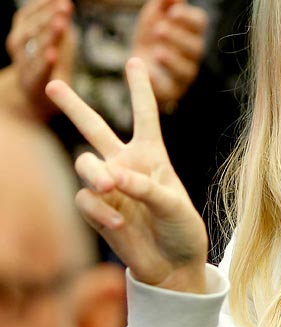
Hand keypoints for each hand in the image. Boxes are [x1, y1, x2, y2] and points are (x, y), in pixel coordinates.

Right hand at [5, 0, 74, 120]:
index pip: (30, 11)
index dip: (44, 1)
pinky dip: (45, 63)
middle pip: (31, 26)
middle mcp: (19, 45)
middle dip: (48, 14)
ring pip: (34, 47)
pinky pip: (38, 72)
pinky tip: (55, 55)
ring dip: (48, 34)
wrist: (33, 96)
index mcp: (23, 29)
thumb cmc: (46, 55)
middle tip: (66, 3)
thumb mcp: (50, 26)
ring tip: (63, 24)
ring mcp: (24, 64)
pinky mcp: (34, 84)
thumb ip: (47, 0)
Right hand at [46, 56, 208, 291]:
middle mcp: (126, 165)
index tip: (134, 61)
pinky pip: (86, 200)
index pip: (145, 116)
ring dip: (94, 173)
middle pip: (94, 128)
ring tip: (109, 186)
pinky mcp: (97, 210)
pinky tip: (118, 223)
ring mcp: (108, 187)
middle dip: (73, 106)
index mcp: (152, 156)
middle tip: (53, 83)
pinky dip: (100, 210)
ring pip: (85, 165)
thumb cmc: (181, 230)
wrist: (172, 265)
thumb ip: (145, 187)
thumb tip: (112, 178)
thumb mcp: (174, 205)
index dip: (140, 89)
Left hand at [132, 0, 207, 112]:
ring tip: (156, 51)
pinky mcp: (171, 90)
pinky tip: (147, 72)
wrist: (139, 65)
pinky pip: (169, 88)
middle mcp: (192, 54)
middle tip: (159, 30)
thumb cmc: (152, 36)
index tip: (172, 12)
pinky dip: (157, 80)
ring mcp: (183, 74)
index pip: (199, 23)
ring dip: (172, 60)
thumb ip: (164, 1)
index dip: (188, 17)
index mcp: (191, 32)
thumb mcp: (156, 15)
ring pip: (186, 70)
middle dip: (178, 38)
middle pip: (195, 47)